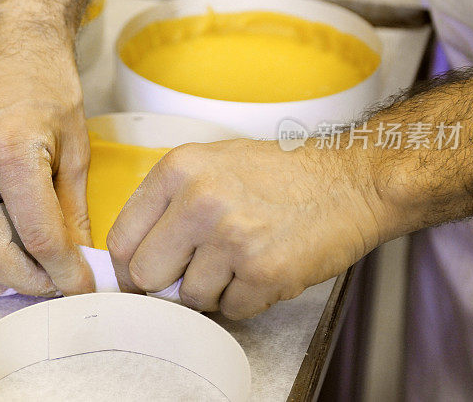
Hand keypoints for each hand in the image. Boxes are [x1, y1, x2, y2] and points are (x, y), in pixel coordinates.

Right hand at [0, 6, 94, 298]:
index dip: (64, 271)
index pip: (38, 234)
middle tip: (51, 283)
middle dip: (25, 282)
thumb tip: (77, 260)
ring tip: (11, 283)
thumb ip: (73, 208)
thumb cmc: (47, 86)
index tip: (80, 285)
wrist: (8, 45)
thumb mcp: (77, 145)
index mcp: (9, 150)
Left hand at [107, 138, 390, 318]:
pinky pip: (232, 310)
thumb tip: (131, 254)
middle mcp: (200, 200)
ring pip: (191, 298)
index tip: (139, 276)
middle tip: (193, 272)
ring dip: (213, 290)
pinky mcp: (265, 271)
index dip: (127, 267)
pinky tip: (263, 268)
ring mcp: (232, 237)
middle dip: (167, 282)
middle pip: (146, 275)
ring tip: (241, 259)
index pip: (122, 238)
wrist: (350, 181)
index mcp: (179, 169)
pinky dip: (246, 299)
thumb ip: (167, 202)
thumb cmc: (280, 174)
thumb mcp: (211, 163)